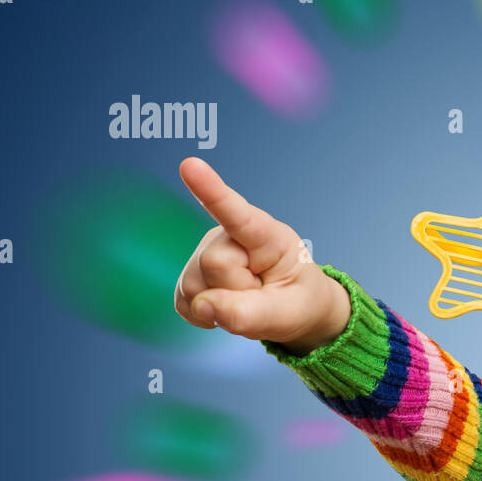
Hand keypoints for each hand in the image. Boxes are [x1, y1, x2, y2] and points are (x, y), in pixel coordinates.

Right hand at [174, 157, 350, 354]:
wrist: (292, 309)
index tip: (190, 165)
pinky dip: (205, 315)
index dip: (211, 190)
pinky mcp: (189, 276)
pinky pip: (184, 302)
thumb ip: (251, 313)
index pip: (237, 212)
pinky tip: (226, 307)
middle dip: (237, 292)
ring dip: (221, 306)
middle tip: (261, 294)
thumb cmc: (297, 301)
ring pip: (194, 285)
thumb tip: (201, 305)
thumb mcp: (289, 313)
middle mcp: (229, 235)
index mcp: (267, 235)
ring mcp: (205, 253)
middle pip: (215, 263)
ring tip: (248, 298)